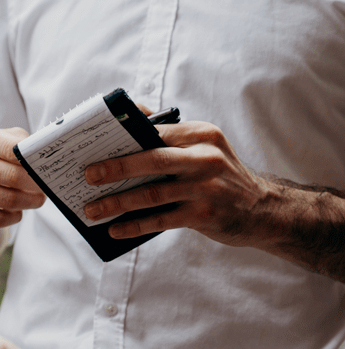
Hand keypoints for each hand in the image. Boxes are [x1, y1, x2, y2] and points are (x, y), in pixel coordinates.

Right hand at [0, 122, 45, 227]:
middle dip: (36, 185)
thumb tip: (44, 157)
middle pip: (12, 177)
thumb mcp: (0, 137)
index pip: (12, 149)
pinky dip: (14, 217)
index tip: (47, 169)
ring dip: (30, 202)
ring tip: (37, 199)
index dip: (34, 161)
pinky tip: (17, 211)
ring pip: (8, 201)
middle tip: (47, 188)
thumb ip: (22, 143)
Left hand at [83, 121, 272, 245]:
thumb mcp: (205, 148)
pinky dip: (135, 225)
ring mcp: (206, 188)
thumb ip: (171, 137)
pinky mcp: (204, 215)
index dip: (121, 138)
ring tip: (93, 210)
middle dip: (115, 168)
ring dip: (117, 203)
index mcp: (201, 134)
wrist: (262, 209)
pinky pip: (161, 220)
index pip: (155, 131)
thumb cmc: (222, 177)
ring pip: (152, 194)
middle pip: (151, 160)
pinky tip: (116, 230)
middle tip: (86, 176)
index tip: (94, 146)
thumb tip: (133, 118)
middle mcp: (205, 157)